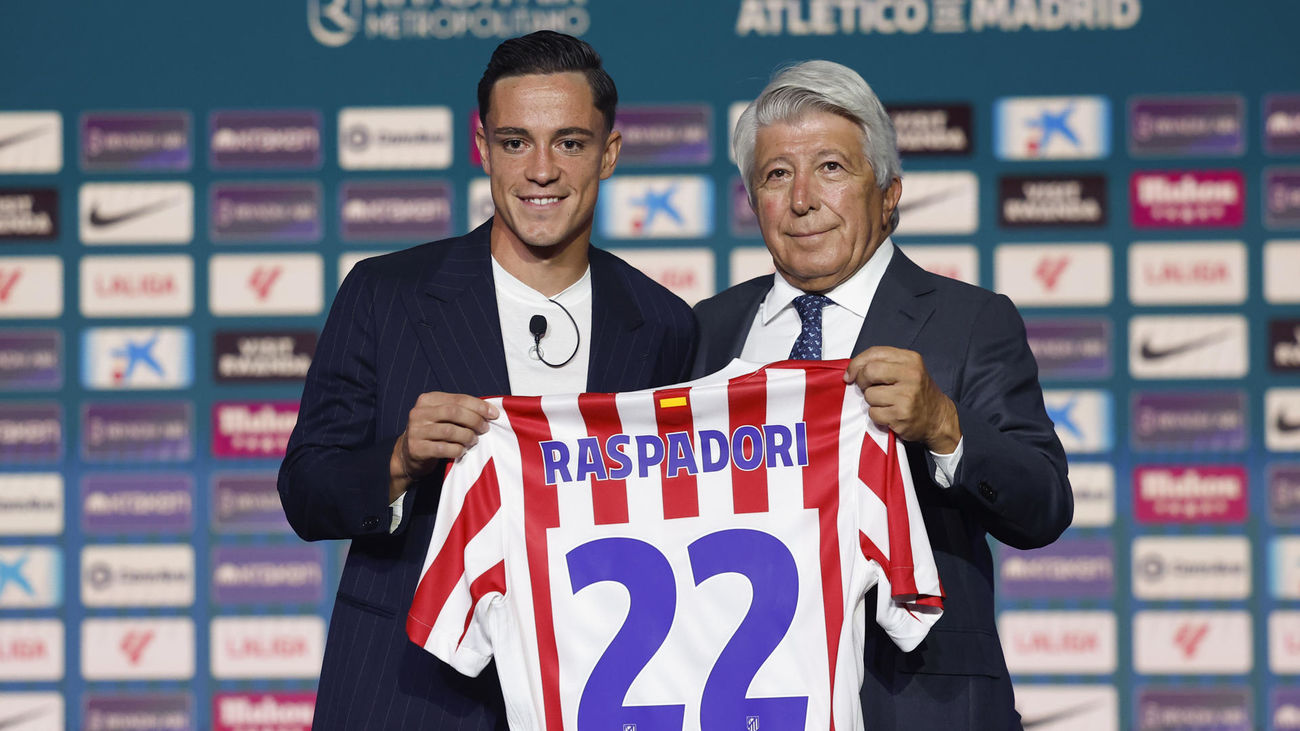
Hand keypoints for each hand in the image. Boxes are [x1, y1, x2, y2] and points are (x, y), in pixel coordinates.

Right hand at [389, 392, 498, 501]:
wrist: (409, 455)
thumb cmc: (433, 433)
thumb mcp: (442, 417)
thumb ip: (460, 410)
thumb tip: (490, 411)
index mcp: (428, 400)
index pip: (458, 399)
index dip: (479, 406)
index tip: (494, 414)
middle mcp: (419, 413)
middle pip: (454, 412)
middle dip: (474, 420)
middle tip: (485, 428)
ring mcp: (415, 431)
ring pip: (449, 431)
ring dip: (467, 436)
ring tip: (474, 440)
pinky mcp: (416, 448)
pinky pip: (443, 448)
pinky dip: (457, 450)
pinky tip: (462, 451)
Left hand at [844, 346, 960, 453]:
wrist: (938, 418)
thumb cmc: (917, 392)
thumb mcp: (907, 369)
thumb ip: (883, 364)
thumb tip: (851, 371)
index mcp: (910, 359)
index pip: (874, 353)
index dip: (856, 364)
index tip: (850, 374)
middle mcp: (911, 375)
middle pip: (869, 371)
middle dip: (861, 381)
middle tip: (867, 388)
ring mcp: (907, 396)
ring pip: (869, 395)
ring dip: (871, 401)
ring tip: (886, 403)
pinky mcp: (901, 415)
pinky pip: (873, 413)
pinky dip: (877, 416)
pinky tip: (889, 414)